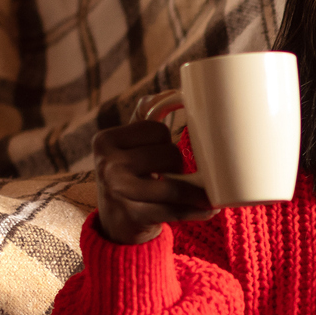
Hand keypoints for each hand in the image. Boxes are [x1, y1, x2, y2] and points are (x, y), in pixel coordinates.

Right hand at [91, 97, 213, 243]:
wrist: (114, 223)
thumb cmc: (129, 174)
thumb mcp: (127, 145)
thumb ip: (145, 115)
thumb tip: (174, 92)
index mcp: (105, 140)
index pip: (157, 129)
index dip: (166, 139)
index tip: (159, 151)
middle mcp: (108, 165)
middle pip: (168, 154)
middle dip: (178, 164)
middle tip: (171, 173)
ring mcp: (118, 193)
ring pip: (174, 185)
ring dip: (196, 191)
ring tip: (207, 194)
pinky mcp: (132, 217)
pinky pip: (174, 210)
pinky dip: (196, 210)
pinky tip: (209, 208)